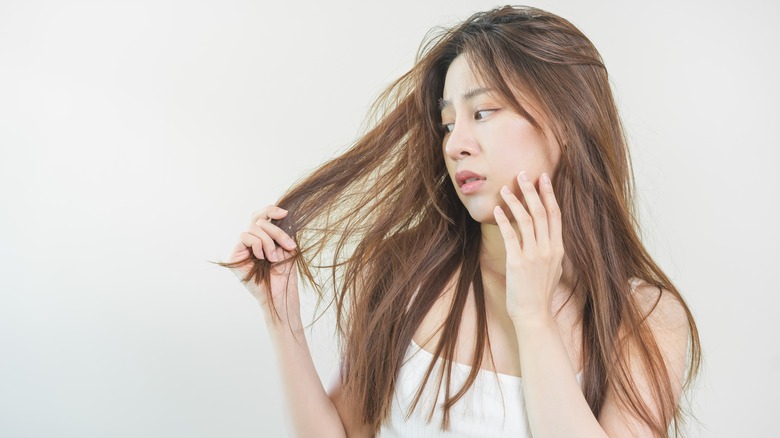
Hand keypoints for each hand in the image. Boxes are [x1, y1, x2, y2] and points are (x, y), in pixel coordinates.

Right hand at [227, 205, 299, 320]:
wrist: (281, 293)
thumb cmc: (285, 273)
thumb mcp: (286, 246)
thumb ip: (280, 229)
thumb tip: (279, 213)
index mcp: (263, 237)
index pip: (261, 216)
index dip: (270, 210)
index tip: (285, 213)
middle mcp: (250, 240)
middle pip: (258, 220)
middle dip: (276, 231)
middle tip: (289, 246)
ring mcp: (241, 248)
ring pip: (253, 228)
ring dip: (268, 241)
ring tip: (275, 258)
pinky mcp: (234, 255)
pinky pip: (245, 237)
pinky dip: (258, 245)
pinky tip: (263, 258)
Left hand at [493, 171, 563, 322]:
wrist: (534, 314)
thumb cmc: (540, 293)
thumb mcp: (552, 269)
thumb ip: (550, 251)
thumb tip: (547, 237)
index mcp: (558, 249)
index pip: (555, 215)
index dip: (549, 194)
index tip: (544, 178)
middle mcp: (548, 249)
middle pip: (541, 212)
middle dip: (532, 191)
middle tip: (523, 174)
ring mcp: (534, 255)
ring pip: (526, 220)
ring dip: (515, 202)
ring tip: (505, 189)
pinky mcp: (518, 262)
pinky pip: (511, 236)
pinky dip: (504, 221)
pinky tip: (497, 210)